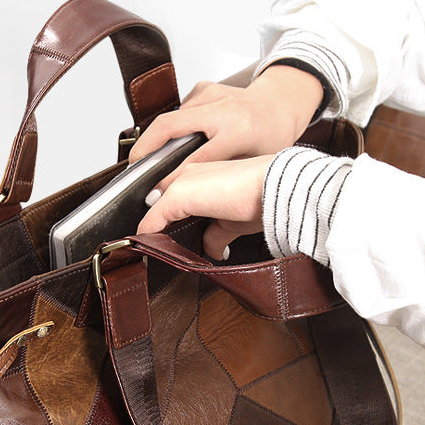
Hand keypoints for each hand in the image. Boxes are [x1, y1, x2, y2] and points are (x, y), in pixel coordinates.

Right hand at [128, 65, 322, 190]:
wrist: (281, 103)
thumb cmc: (270, 136)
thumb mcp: (253, 163)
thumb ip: (223, 176)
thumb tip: (188, 195)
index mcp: (238, 131)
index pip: (196, 158)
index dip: (171, 178)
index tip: (154, 193)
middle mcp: (221, 109)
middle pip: (169, 127)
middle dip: (145, 149)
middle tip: (133, 169)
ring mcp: (210, 95)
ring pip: (169, 118)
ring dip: (154, 140)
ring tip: (146, 162)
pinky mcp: (202, 89)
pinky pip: (178, 112)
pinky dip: (170, 129)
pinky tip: (170, 143)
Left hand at [136, 156, 273, 259]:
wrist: (277, 192)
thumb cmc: (265, 200)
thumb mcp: (235, 223)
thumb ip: (218, 234)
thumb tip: (214, 250)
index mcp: (203, 176)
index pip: (175, 198)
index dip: (166, 219)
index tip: (162, 238)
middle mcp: (190, 173)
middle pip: (160, 200)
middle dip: (156, 224)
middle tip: (152, 246)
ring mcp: (183, 181)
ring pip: (155, 207)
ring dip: (151, 228)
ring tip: (149, 248)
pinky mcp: (179, 193)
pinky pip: (154, 216)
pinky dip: (148, 232)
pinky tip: (147, 244)